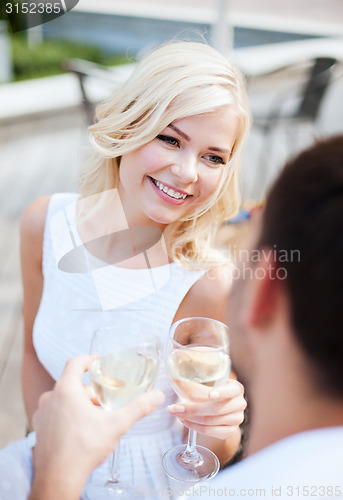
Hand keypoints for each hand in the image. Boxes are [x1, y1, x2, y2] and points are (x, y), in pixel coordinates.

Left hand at [30, 355, 164, 498]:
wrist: (59, 478)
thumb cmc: (83, 449)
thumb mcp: (116, 425)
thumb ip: (138, 408)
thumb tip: (157, 396)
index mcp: (66, 390)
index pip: (75, 362)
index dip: (89, 359)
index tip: (100, 363)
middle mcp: (50, 398)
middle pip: (71, 383)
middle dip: (90, 389)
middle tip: (104, 398)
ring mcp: (42, 413)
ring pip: (62, 398)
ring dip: (78, 402)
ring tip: (95, 415)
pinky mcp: (40, 428)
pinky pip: (55, 412)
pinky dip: (67, 414)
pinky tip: (81, 429)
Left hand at [167, 379, 245, 439]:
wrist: (219, 404)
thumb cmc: (211, 389)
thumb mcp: (207, 381)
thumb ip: (193, 379)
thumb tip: (174, 377)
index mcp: (236, 388)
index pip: (230, 391)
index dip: (221, 393)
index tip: (209, 394)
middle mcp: (239, 404)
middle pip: (216, 409)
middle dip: (192, 409)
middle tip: (175, 407)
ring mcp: (236, 419)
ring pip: (211, 421)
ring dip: (190, 418)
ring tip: (176, 413)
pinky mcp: (230, 431)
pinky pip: (210, 431)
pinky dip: (195, 427)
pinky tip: (185, 421)